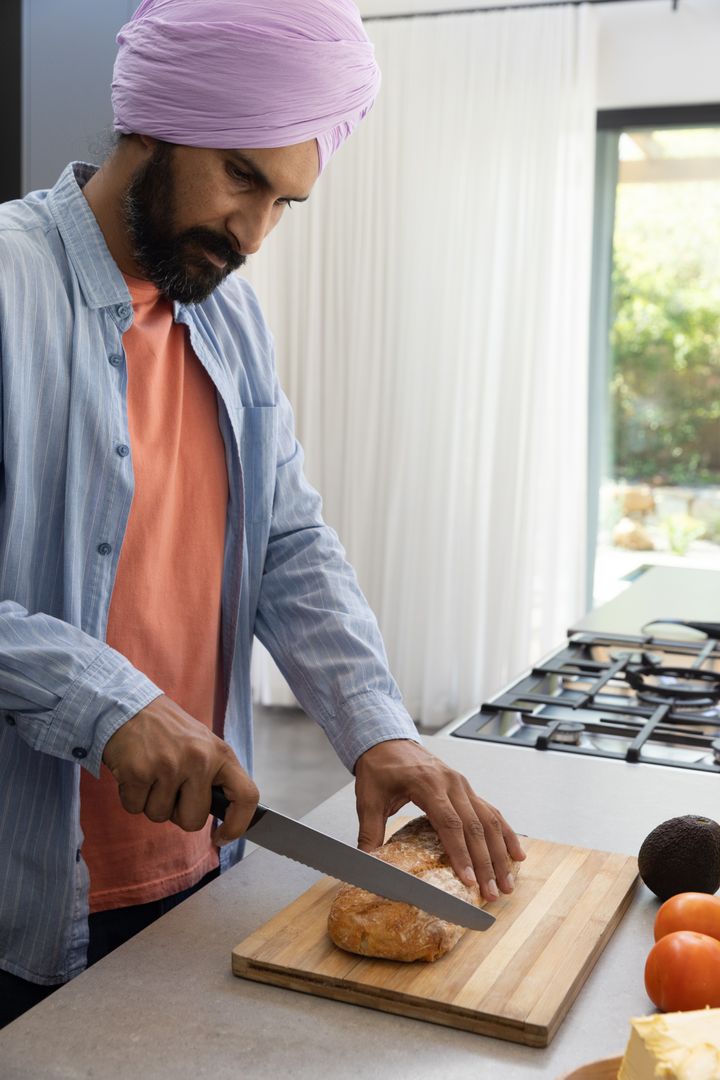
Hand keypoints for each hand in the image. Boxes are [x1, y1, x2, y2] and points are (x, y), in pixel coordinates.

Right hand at [102, 694, 258, 845]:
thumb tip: (226, 816)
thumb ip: (214, 776)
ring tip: (151, 772)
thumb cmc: (167, 731)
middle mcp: (199, 759)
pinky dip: (131, 796)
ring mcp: (169, 766)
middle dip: (178, 813)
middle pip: (194, 820)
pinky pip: (135, 808)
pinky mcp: (139, 772)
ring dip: (151, 802)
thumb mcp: (202, 745)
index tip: (223, 836)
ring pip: (160, 816)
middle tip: (169, 787)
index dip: (239, 824)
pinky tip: (134, 772)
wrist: (128, 706)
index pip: (246, 795)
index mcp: (220, 753)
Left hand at [354, 739, 525, 902]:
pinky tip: (515, 854)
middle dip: (486, 862)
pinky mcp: (467, 789)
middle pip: (475, 826)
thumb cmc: (379, 768)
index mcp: (427, 784)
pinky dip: (505, 834)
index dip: (460, 853)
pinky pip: (491, 812)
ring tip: (507, 882)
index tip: (467, 880)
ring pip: (489, 820)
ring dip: (500, 853)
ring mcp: (462, 785)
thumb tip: (368, 864)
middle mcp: (451, 783)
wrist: (386, 741)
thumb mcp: (368, 799)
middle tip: (493, 892)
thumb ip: (369, 831)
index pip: (449, 823)